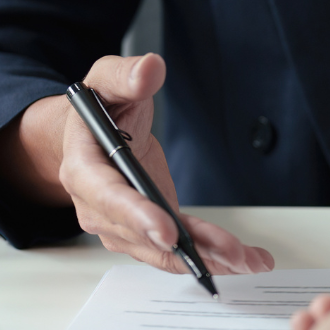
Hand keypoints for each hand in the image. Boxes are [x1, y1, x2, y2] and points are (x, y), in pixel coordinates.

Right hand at [0, 53, 274, 274]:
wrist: (93, 134)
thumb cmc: (100, 108)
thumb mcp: (107, 81)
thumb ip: (126, 76)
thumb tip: (150, 68)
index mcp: (83, 168)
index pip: (108, 196)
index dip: (137, 216)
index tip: (167, 231)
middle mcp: (98, 206)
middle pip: (141, 233)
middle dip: (185, 247)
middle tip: (227, 254)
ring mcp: (123, 225)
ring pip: (163, 250)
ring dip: (207, 258)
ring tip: (247, 261)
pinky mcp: (148, 230)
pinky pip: (179, 248)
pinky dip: (212, 254)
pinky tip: (246, 259)